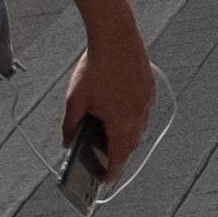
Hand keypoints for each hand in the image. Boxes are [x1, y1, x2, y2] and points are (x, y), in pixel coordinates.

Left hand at [61, 30, 160, 189]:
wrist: (116, 37)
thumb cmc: (95, 68)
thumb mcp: (74, 100)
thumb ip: (70, 126)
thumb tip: (68, 142)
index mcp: (120, 123)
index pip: (118, 157)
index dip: (112, 171)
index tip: (106, 180)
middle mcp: (138, 116)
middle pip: (130, 145)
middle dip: (119, 155)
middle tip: (106, 160)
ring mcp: (146, 102)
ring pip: (139, 127)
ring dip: (126, 136)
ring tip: (111, 136)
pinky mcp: (149, 88)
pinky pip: (143, 110)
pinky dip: (133, 117)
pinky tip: (120, 109)